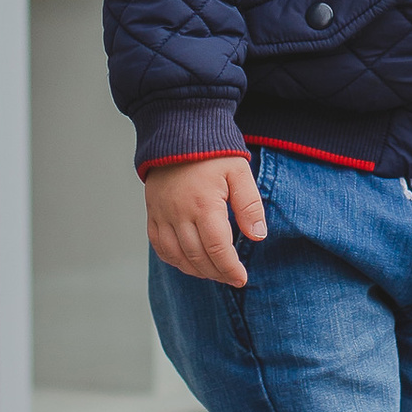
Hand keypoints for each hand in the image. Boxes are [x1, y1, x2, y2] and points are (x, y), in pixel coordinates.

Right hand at [145, 153, 265, 287]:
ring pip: (177, 256)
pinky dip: (174, 260)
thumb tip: (258, 235)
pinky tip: (189, 263)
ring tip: (214, 273)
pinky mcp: (153, 213)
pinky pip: (159, 246)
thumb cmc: (213, 153)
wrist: (178, 132)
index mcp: (203, 204)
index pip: (217, 248)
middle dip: (217, 273)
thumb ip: (250, 205)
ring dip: (196, 270)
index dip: (230, 268)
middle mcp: (179, 213)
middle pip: (197, 257)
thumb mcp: (239, 172)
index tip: (241, 278)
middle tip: (232, 277)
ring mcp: (162, 215)